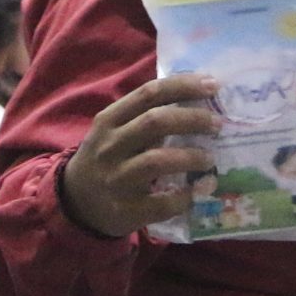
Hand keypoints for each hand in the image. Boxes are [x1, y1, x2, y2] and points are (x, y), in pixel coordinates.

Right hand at [60, 75, 219, 236]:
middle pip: (155, 122)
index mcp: (109, 120)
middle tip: (217, 123)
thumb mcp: (115, 130)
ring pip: (157, 161)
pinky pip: (162, 203)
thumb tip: (198, 97)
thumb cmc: (107, 157)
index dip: (183, 86)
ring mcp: (117, 179)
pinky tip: (200, 189)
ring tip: (209, 159)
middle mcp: (110, 146)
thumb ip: (146, 114)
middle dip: (192, 119)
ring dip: (190, 157)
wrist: (78, 202)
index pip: (149, 93)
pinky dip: (186, 196)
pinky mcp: (126, 210)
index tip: (213, 85)